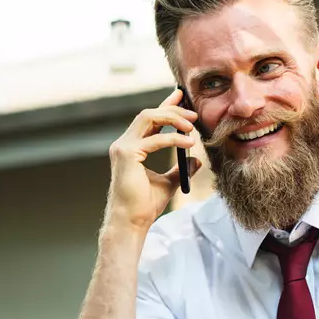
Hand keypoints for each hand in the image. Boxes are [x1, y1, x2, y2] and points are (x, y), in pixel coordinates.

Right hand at [106, 88, 200, 229]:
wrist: (132, 222)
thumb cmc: (145, 205)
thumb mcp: (168, 183)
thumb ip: (179, 169)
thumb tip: (195, 161)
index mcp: (131, 148)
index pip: (149, 120)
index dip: (165, 105)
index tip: (180, 95)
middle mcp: (124, 144)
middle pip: (149, 114)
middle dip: (172, 109)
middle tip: (194, 114)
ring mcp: (123, 147)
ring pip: (148, 118)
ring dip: (172, 118)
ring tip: (192, 125)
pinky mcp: (126, 155)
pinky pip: (154, 139)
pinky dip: (173, 138)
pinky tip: (189, 143)